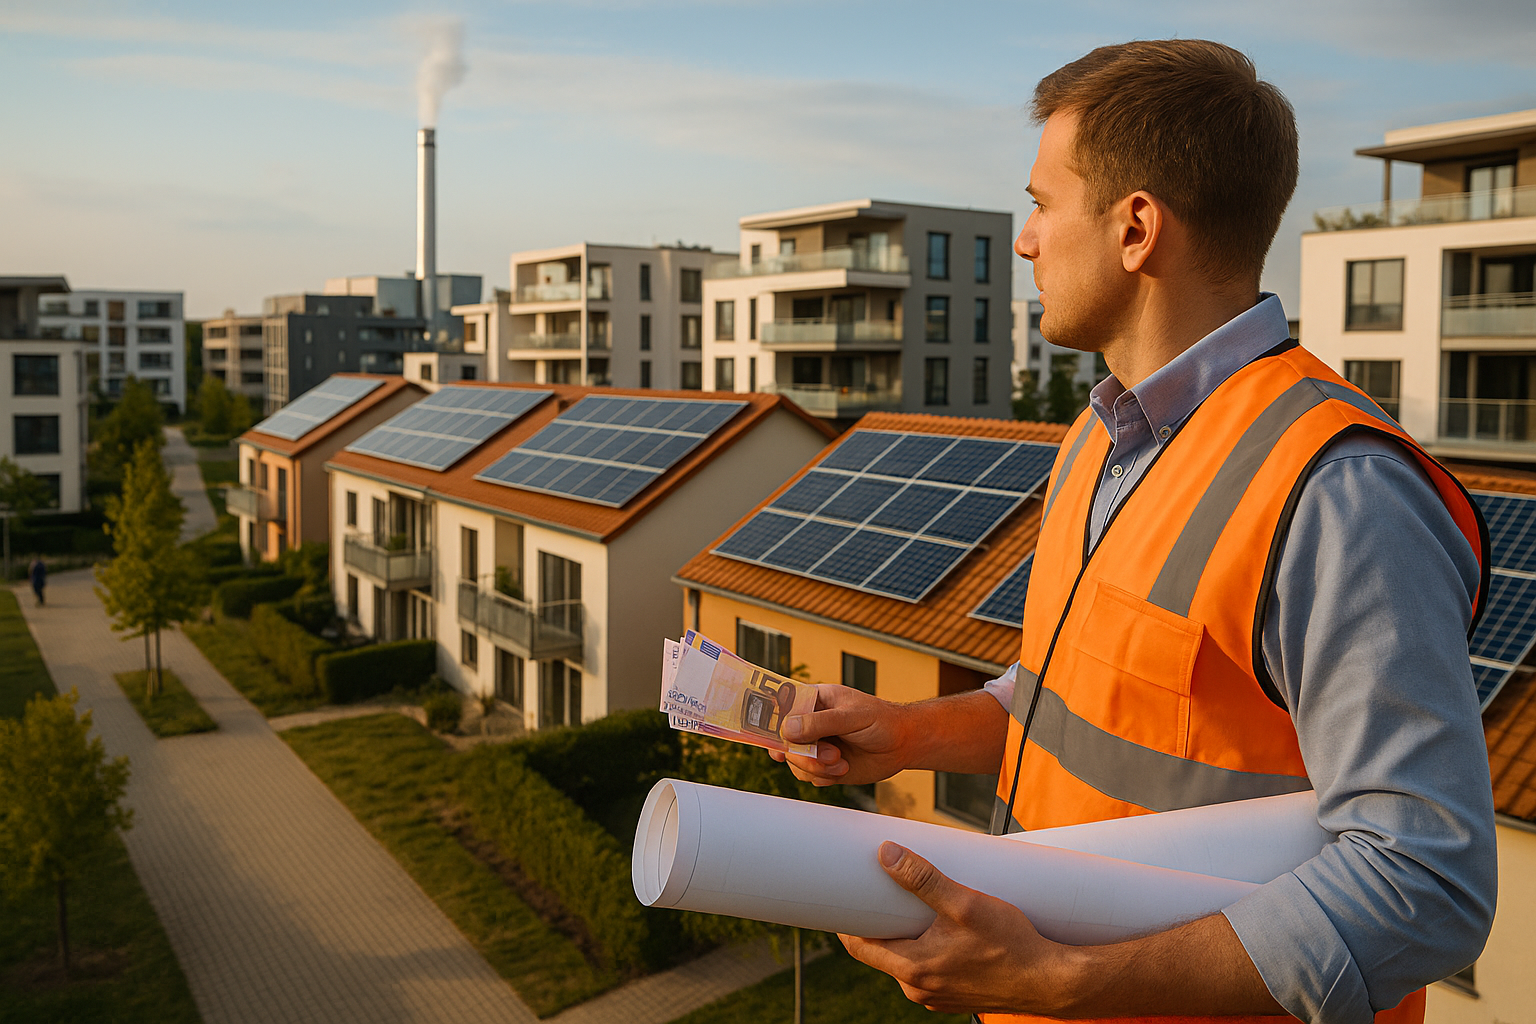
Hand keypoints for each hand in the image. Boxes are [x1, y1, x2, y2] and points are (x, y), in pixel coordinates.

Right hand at [768, 684, 913, 786]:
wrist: (902, 745)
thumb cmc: (881, 721)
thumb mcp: (852, 716)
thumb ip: (820, 722)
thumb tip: (786, 729)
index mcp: (813, 700)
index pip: (781, 708)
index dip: (770, 723)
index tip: (772, 737)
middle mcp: (809, 722)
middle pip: (784, 741)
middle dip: (804, 754)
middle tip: (831, 755)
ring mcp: (815, 744)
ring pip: (794, 762)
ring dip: (815, 768)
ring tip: (841, 763)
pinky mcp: (823, 765)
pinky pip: (807, 776)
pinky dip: (823, 777)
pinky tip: (842, 769)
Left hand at [839, 842, 1069, 1014]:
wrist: (1052, 981)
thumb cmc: (1012, 944)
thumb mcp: (966, 904)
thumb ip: (924, 878)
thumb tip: (886, 854)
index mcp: (914, 969)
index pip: (859, 946)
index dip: (846, 921)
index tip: (843, 893)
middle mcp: (919, 989)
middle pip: (881, 951)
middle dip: (879, 921)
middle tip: (880, 889)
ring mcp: (936, 996)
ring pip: (906, 960)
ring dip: (905, 934)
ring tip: (913, 904)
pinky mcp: (954, 995)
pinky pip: (927, 969)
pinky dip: (926, 948)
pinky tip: (940, 929)